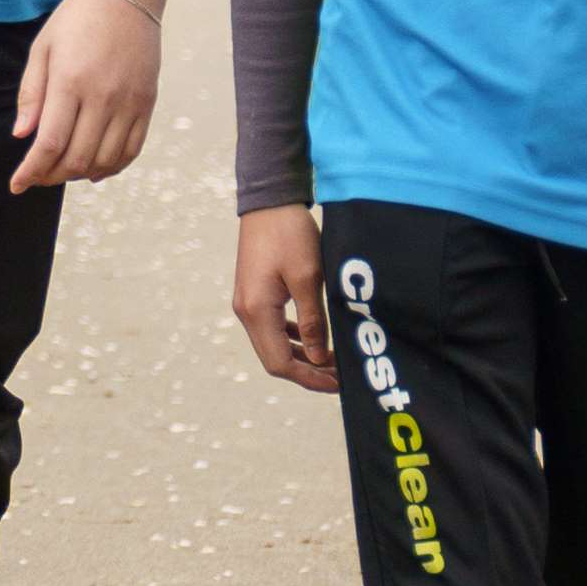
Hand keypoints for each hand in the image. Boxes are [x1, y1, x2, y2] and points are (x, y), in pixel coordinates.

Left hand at [10, 0, 161, 192]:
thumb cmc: (77, 19)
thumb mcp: (42, 49)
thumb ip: (31, 94)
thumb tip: (21, 135)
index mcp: (70, 81)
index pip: (49, 144)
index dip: (31, 171)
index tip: (17, 184)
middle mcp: (102, 96)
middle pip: (77, 158)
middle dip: (51, 176)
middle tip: (37, 176)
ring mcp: (129, 102)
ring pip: (105, 160)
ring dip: (80, 174)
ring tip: (62, 170)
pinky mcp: (147, 104)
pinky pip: (132, 150)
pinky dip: (112, 168)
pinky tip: (94, 169)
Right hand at [231, 207, 334, 391]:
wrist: (269, 201)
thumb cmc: (289, 234)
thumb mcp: (308, 278)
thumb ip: (312, 322)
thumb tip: (319, 359)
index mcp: (257, 310)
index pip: (280, 363)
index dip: (309, 379)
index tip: (338, 384)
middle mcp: (245, 311)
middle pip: (274, 358)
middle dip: (307, 371)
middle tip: (340, 376)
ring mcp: (247, 302)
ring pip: (272, 344)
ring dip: (301, 357)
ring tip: (331, 361)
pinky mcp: (253, 293)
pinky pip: (271, 327)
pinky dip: (292, 339)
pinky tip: (312, 338)